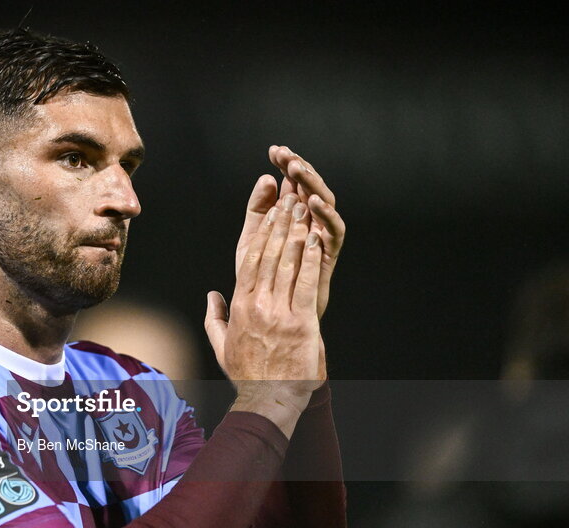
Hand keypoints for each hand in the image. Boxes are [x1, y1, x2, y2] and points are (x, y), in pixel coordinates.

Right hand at [207, 192, 324, 429]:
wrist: (268, 399)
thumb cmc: (247, 374)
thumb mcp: (221, 345)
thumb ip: (213, 317)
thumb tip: (212, 294)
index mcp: (239, 306)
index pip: (249, 260)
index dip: (261, 232)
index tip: (269, 213)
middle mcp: (257, 305)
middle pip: (269, 255)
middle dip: (280, 224)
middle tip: (289, 200)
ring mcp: (279, 314)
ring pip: (287, 265)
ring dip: (296, 234)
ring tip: (303, 210)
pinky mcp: (301, 323)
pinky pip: (307, 285)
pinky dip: (311, 261)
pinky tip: (315, 241)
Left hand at [268, 145, 345, 319]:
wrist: (273, 316)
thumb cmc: (264, 278)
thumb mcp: (253, 239)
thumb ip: (258, 210)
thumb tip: (266, 178)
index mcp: (291, 217)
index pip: (292, 183)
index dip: (285, 165)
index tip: (273, 151)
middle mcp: (310, 222)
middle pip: (310, 188)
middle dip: (300, 168)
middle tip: (287, 155)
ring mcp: (322, 236)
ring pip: (325, 203)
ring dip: (312, 184)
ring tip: (297, 170)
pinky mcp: (330, 254)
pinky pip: (334, 230)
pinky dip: (326, 214)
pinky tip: (312, 201)